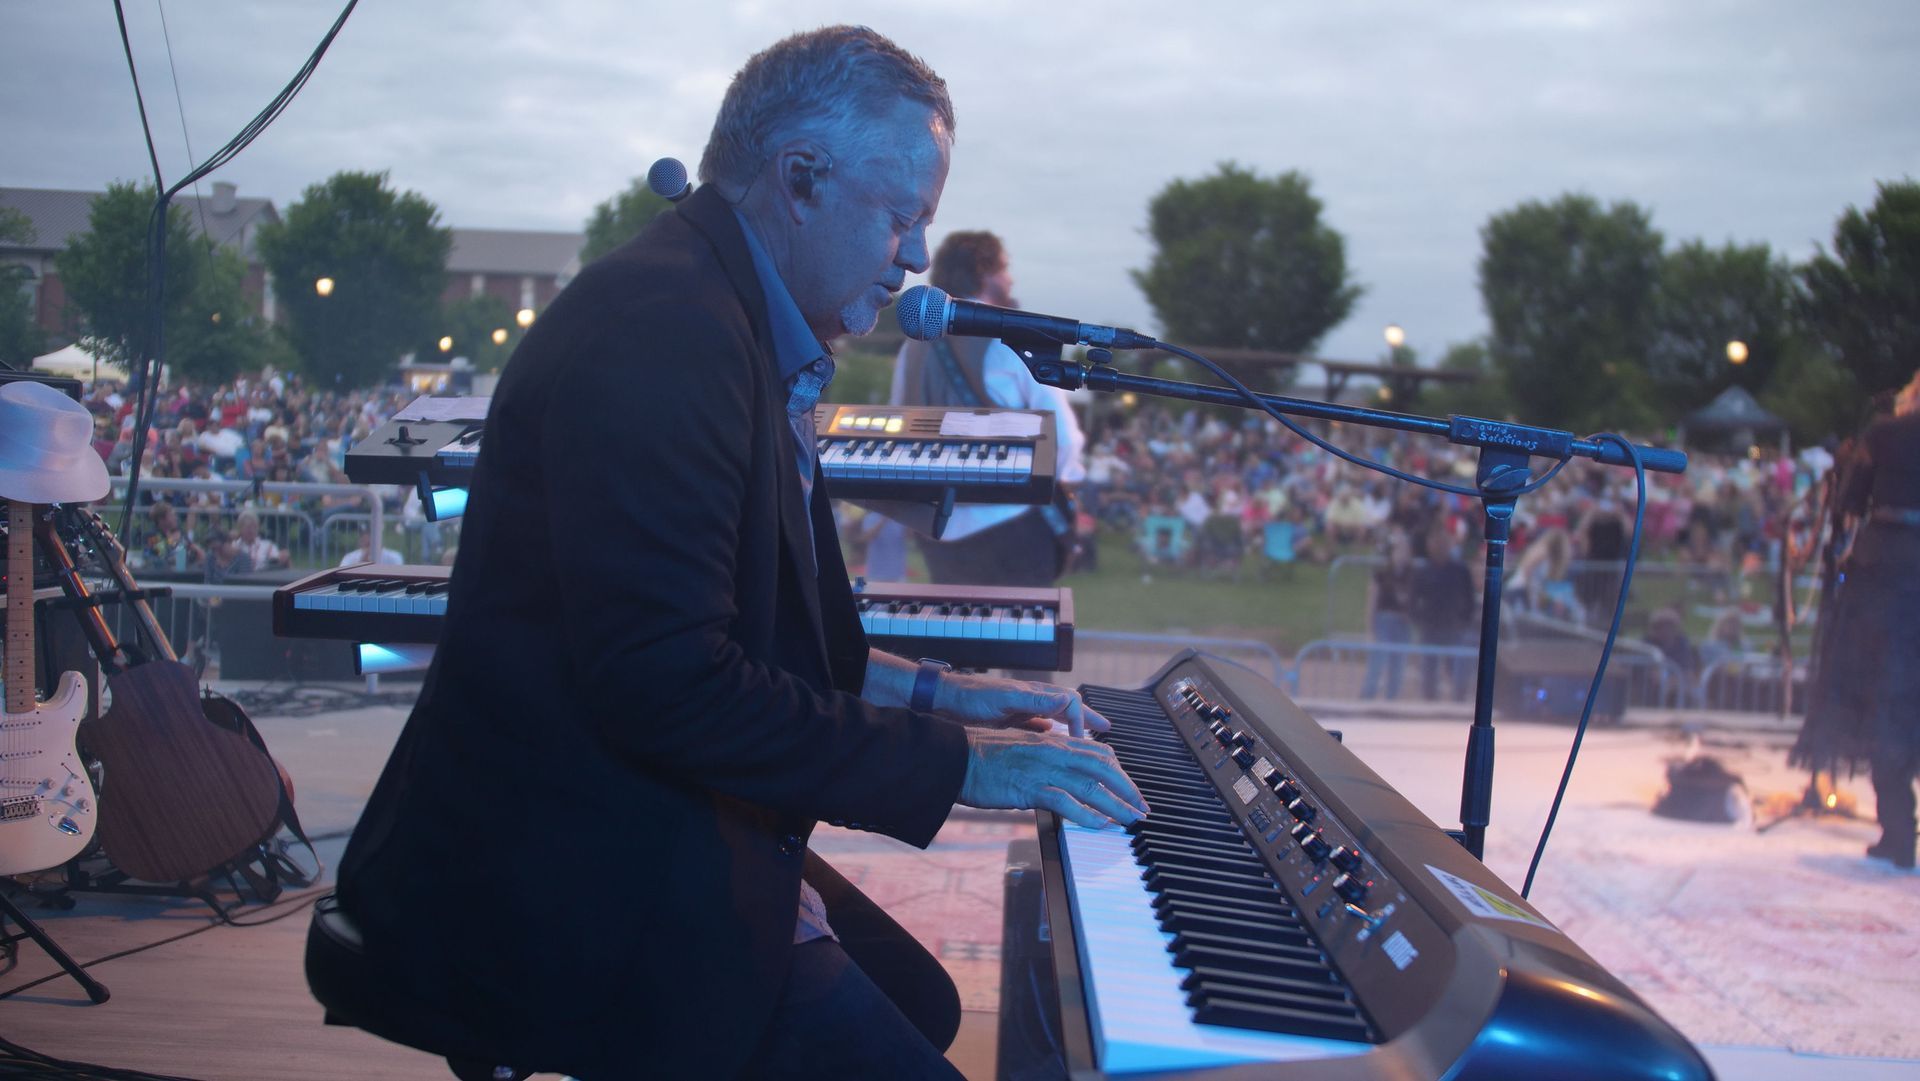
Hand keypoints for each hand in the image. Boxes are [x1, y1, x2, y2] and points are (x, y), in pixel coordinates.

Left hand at [932, 672, 1110, 736]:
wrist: (942, 701)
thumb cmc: (970, 698)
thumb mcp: (1003, 699)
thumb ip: (1034, 700)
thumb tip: (1067, 699)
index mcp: (1034, 693)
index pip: (1072, 705)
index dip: (1083, 723)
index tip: (1084, 743)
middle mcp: (1032, 700)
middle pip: (1069, 709)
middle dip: (1089, 721)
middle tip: (1107, 730)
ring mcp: (1022, 710)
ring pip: (1056, 719)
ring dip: (1073, 729)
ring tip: (1088, 740)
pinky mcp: (1011, 721)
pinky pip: (1039, 728)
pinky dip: (1052, 736)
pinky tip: (1055, 746)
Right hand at [957, 727, 1147, 829]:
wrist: (954, 756)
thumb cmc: (982, 755)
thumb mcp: (1020, 747)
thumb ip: (1043, 755)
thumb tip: (1059, 769)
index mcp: (1052, 740)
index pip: (1097, 752)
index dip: (1118, 771)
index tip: (1129, 788)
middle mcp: (1053, 750)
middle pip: (1103, 767)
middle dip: (1127, 789)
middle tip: (1141, 807)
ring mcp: (1043, 768)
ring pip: (1091, 786)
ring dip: (1116, 805)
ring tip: (1130, 820)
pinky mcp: (1031, 787)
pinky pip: (1067, 802)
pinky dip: (1087, 815)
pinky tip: (1100, 825)